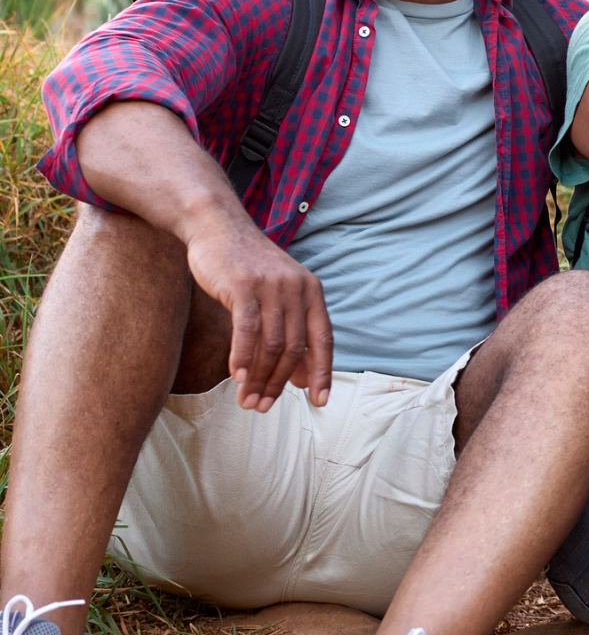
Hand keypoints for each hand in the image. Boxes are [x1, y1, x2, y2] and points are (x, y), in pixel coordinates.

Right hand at [185, 220, 332, 411]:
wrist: (218, 228)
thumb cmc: (247, 268)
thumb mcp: (277, 297)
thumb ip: (290, 333)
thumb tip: (303, 379)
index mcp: (312, 292)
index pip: (323, 340)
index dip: (322, 372)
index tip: (319, 401)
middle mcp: (298, 288)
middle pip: (295, 347)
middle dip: (280, 382)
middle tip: (262, 406)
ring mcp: (272, 286)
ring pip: (271, 343)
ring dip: (259, 377)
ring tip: (248, 400)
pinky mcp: (244, 285)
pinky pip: (247, 329)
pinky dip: (243, 357)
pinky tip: (237, 376)